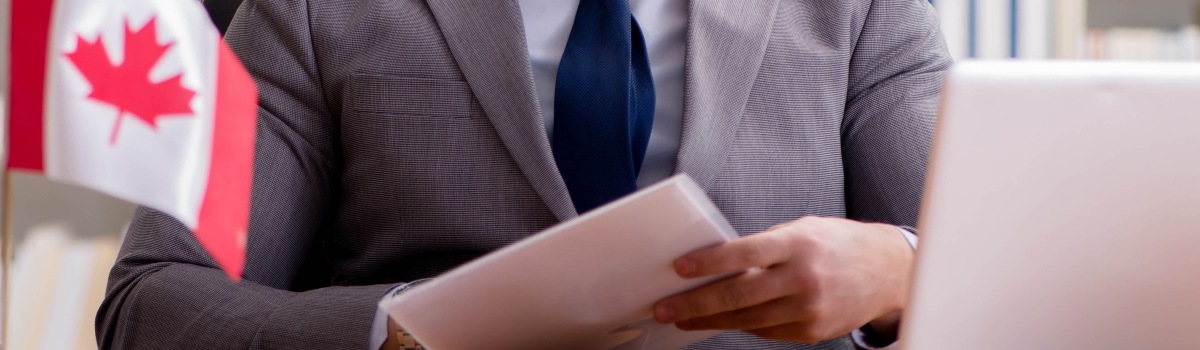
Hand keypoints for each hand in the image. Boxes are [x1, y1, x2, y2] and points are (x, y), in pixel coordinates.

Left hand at [652, 217, 914, 343]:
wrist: (887, 270)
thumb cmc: (837, 243)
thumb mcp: (802, 230)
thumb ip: (765, 245)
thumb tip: (718, 262)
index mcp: (798, 243)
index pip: (744, 253)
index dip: (709, 262)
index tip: (680, 269)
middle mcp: (804, 277)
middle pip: (739, 294)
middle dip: (696, 303)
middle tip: (666, 307)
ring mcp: (809, 309)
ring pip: (747, 319)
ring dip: (710, 320)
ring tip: (684, 318)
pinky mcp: (813, 332)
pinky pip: (766, 331)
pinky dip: (741, 326)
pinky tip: (721, 321)